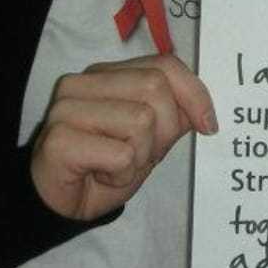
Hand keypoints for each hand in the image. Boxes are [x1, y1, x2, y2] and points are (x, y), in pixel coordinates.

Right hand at [30, 54, 217, 220]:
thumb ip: (173, 113)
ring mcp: (67, 108)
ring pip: (141, 120)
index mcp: (106, 74)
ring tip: (117, 165)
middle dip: (164, 131)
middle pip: (155, 88)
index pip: (164, 64)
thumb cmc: (106, 166)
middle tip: (142, 155)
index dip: (194, 93)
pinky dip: (121, 175)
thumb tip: (204, 110)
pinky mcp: (59, 140)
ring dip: (140, 156)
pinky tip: (101, 176)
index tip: (207, 125)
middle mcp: (83, 82)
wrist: (63, 203)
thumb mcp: (150, 137)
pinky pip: (121, 155)